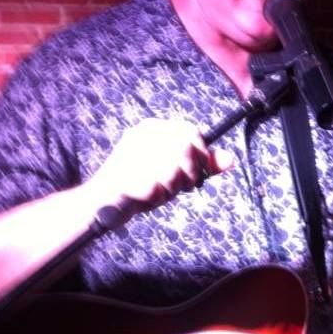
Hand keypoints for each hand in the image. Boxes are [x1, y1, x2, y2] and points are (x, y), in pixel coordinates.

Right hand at [84, 117, 233, 212]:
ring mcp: (132, 152)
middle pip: (187, 147)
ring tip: (158, 191)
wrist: (101, 205)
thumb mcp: (177, 174)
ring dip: (171, 188)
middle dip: (189, 173)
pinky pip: (157, 187)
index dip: (199, 154)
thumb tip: (231, 158)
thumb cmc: (142, 187)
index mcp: (152, 128)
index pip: (192, 131)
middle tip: (177, 186)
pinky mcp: (125, 173)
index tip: (191, 171)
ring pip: (175, 169)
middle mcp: (142, 135)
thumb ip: (203, 165)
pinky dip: (155, 196)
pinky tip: (145, 197)